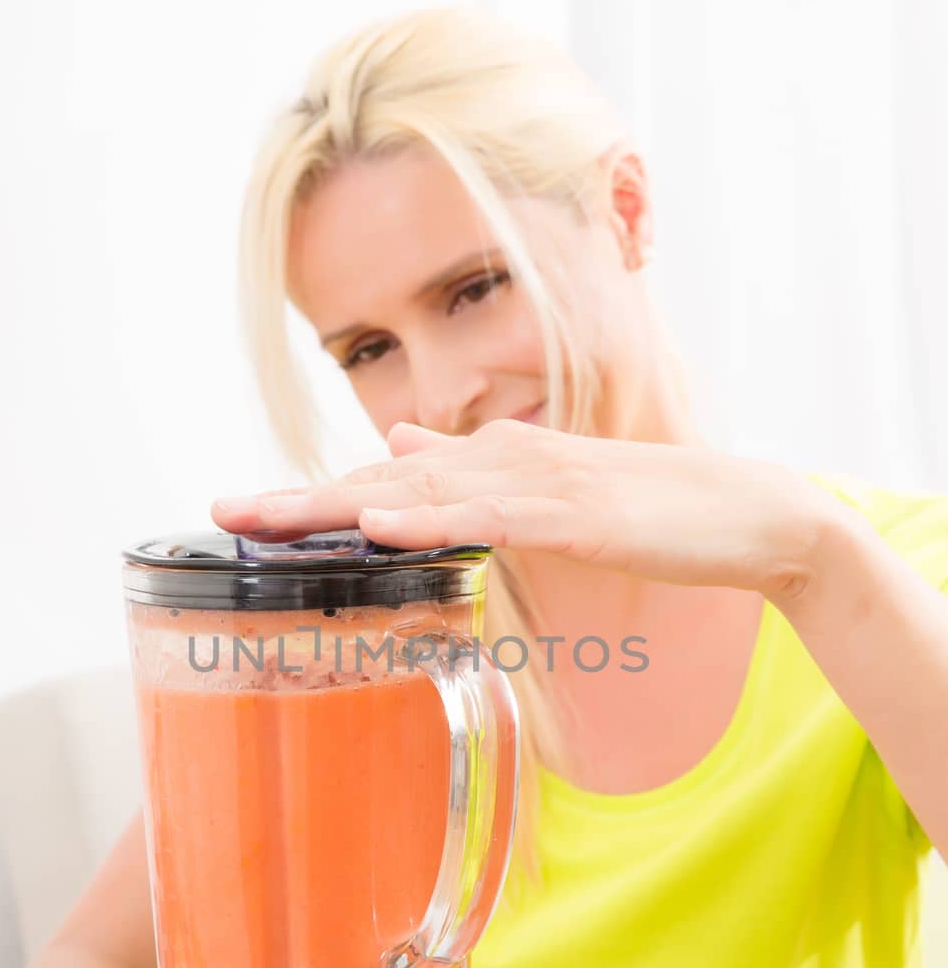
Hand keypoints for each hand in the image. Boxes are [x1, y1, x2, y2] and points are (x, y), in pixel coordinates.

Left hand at [211, 419, 841, 599]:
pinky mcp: (571, 514)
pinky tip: (378, 526)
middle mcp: (500, 458)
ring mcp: (534, 483)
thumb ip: (476, 475)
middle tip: (222, 512)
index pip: (388, 479)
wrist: (745, 513)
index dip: (315, 497)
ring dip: (337, 505)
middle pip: (381, 479)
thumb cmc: (650, 511)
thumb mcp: (548, 493)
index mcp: (493, 461)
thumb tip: (402, 441)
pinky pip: (486, 517)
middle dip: (298, 499)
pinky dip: (428, 519)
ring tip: (266, 516)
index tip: (248, 513)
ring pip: (417, 491)